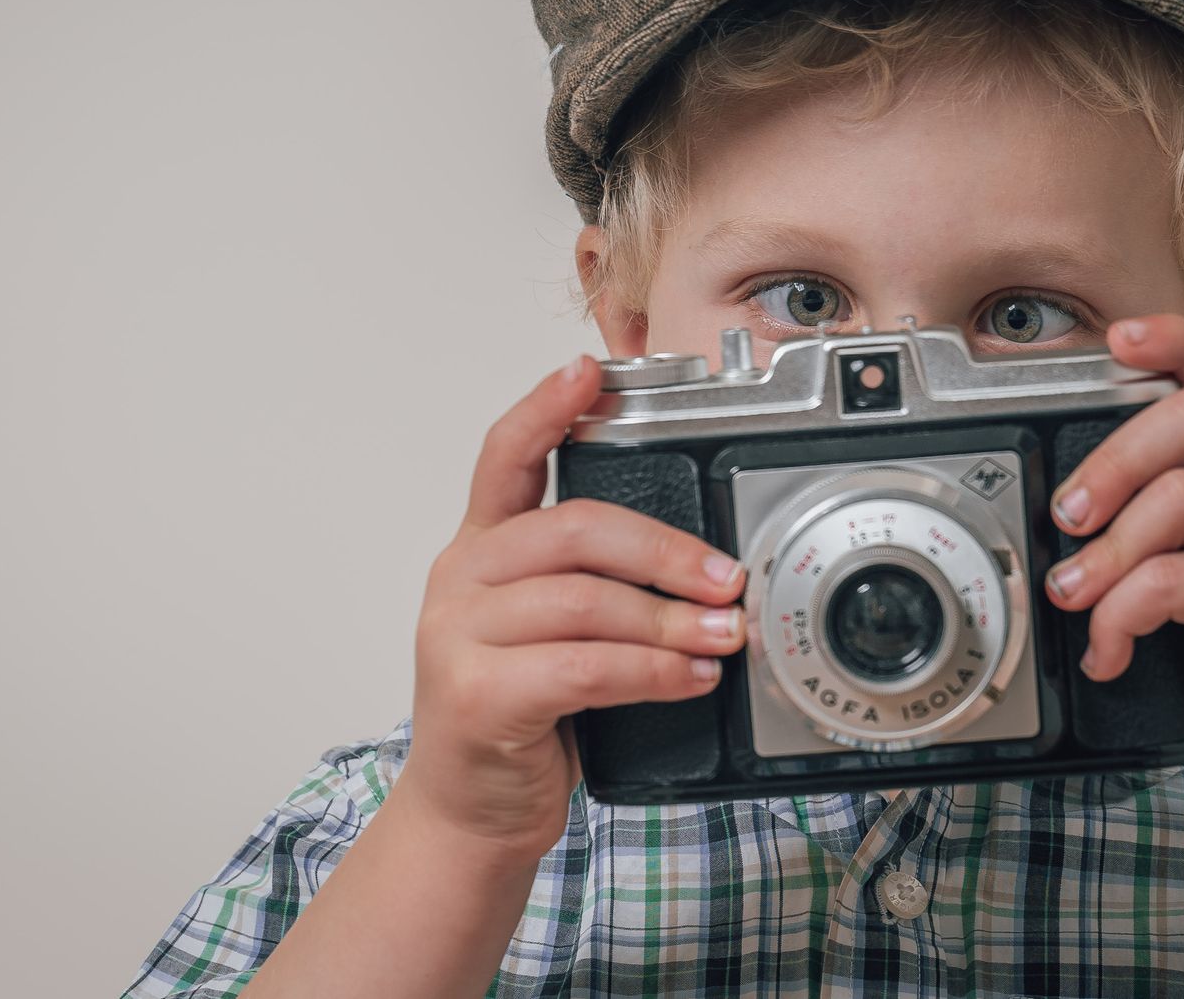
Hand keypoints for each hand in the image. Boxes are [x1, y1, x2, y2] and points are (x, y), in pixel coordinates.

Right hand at [397, 356, 748, 862]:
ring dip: (670, 620)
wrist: (471, 813)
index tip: (589, 371)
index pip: (506, 456)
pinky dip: (650, 671)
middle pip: (573, 529)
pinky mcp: (476, 694)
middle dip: (665, 549)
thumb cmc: (522, 716)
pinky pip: (583, 666)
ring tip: (723, 637)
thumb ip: (595, 584)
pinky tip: (688, 678)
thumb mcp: (551, 632)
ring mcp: (457, 635)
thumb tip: (701, 567)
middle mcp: (461, 579)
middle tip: (726, 576)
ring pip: (585, 601)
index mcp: (480, 549)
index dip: (547, 407)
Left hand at [1044, 313, 1183, 791]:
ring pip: (1181, 499)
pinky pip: (1179, 581)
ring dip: (1107, 551)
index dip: (1175, 339)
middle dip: (1111, 461)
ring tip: (1074, 593)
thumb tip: (1056, 512)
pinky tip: (1110, 648)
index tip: (1118, 340)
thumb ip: (1149, 521)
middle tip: (1068, 514)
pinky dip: (1123, 615)